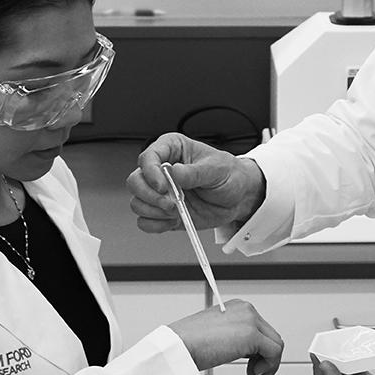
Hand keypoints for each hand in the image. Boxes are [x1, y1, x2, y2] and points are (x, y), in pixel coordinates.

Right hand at [126, 132, 264, 232]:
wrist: (239, 198)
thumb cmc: (230, 176)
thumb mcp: (217, 169)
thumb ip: (194, 172)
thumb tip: (174, 172)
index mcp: (172, 150)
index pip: (147, 157)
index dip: (150, 172)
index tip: (163, 185)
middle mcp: (161, 171)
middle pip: (135, 181)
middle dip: (150, 195)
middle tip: (171, 203)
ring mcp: (160, 193)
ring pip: (137, 202)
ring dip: (154, 211)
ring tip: (177, 211)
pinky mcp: (163, 212)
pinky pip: (145, 221)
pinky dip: (156, 224)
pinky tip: (173, 221)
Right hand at [168, 299, 283, 374]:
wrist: (175, 348)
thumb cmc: (186, 345)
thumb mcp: (215, 336)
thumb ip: (234, 338)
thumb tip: (251, 353)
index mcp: (237, 307)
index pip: (261, 329)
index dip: (259, 351)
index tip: (252, 366)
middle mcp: (246, 310)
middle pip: (271, 336)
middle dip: (266, 359)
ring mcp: (250, 321)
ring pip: (276, 345)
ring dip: (268, 366)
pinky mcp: (251, 335)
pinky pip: (274, 353)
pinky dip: (269, 368)